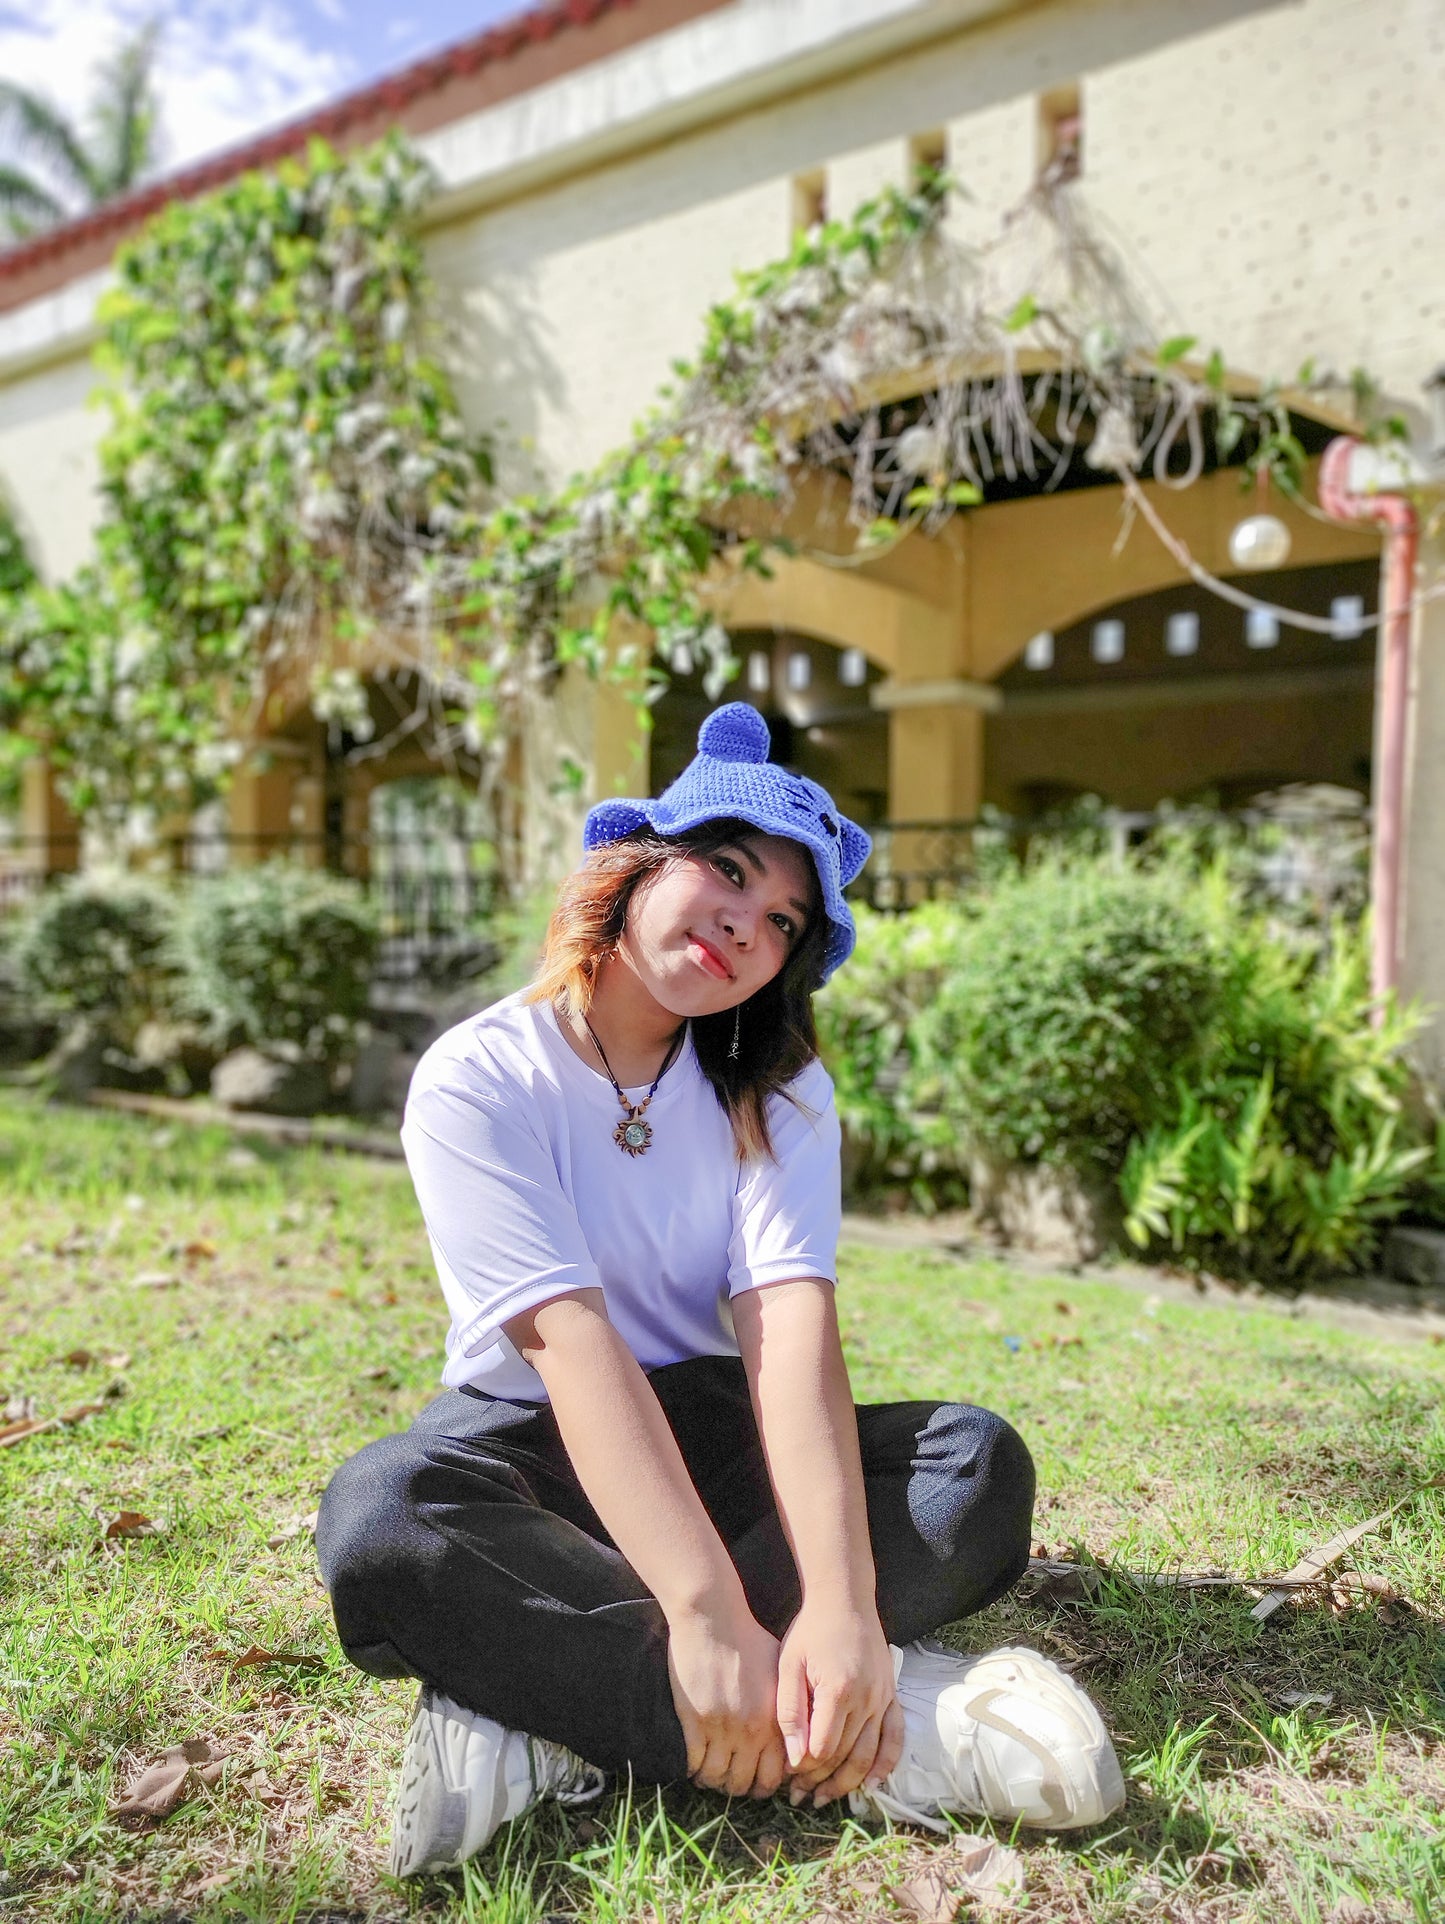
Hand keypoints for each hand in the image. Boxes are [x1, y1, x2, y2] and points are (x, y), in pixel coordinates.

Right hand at [666, 1607, 788, 1798]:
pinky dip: (693, 1770)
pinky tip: (693, 1765)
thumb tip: (792, 1739)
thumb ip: (785, 1710)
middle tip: (730, 1780)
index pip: (773, 1777)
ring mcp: (722, 1729)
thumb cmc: (748, 1639)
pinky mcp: (694, 1722)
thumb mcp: (779, 1674)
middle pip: (743, 1784)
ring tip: (710, 1775)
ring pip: (717, 1779)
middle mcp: (751, 1731)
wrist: (713, 1618)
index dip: (763, 1786)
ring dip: (713, 1782)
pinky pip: (694, 1764)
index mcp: (775, 1721)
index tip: (754, 1781)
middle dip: (737, 1787)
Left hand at [775, 1600, 903, 1806]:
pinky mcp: (892, 1696)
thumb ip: (790, 1711)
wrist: (846, 1600)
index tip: (787, 1777)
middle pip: (845, 1755)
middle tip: (800, 1796)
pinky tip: (871, 1784)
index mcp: (838, 1689)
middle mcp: (867, 1697)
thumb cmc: (811, 1631)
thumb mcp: (789, 1665)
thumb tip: (794, 1758)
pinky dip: (885, 1764)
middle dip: (821, 1781)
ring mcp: (883, 1698)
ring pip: (869, 1754)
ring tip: (824, 1798)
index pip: (823, 1747)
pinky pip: (895, 1737)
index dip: (804, 1767)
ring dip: (848, 1782)